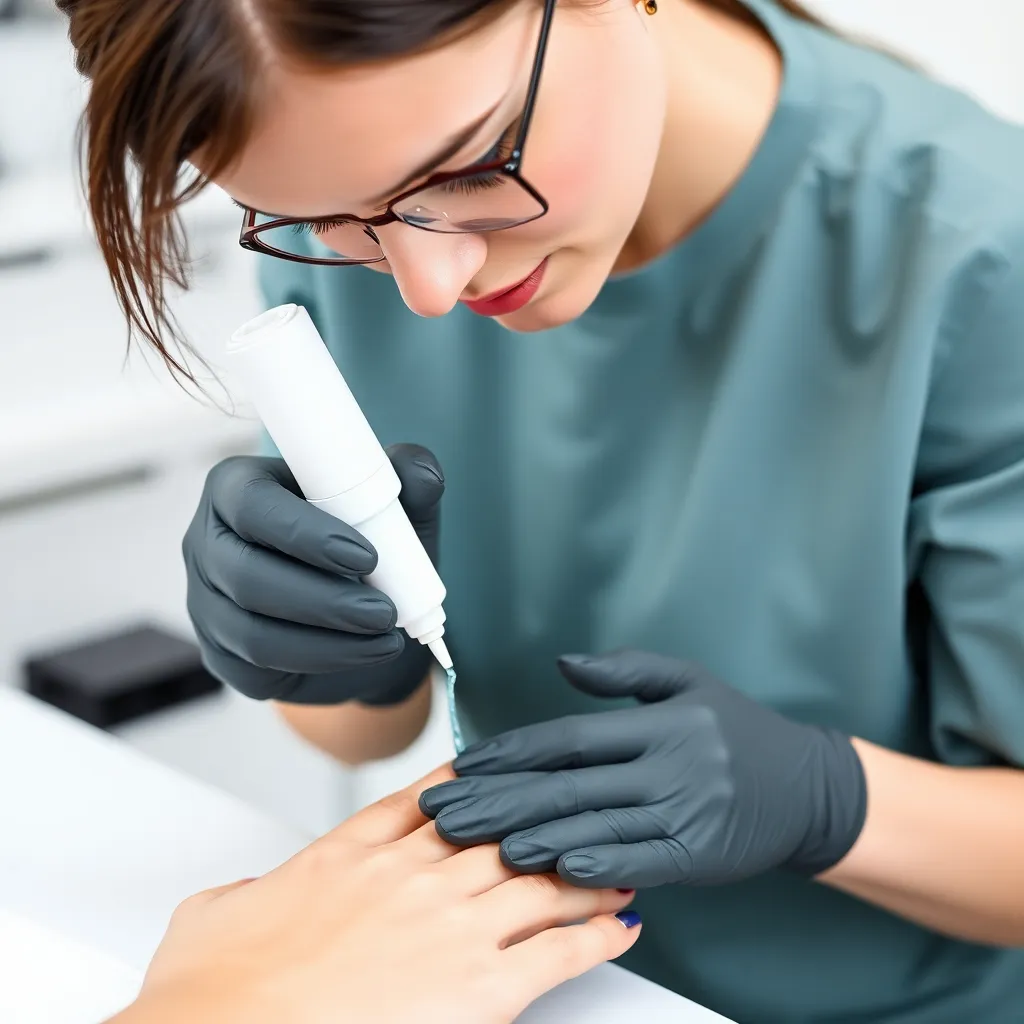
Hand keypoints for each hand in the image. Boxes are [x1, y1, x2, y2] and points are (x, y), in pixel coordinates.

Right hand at [112, 767, 640, 1023]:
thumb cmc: (210, 991)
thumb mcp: (209, 917)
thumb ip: (237, 893)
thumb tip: (237, 893)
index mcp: (350, 853)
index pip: (425, 800)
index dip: (471, 779)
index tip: (499, 767)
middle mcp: (410, 876)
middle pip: (500, 831)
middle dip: (545, 819)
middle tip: (583, 807)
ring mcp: (447, 926)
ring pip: (539, 881)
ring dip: (586, 870)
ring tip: (624, 860)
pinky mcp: (474, 988)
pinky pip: (554, 953)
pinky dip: (595, 937)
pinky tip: (623, 925)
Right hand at [183, 443, 442, 704]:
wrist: (358, 613)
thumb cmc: (367, 542)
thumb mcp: (396, 507)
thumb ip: (410, 477)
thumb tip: (423, 473)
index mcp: (237, 487)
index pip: (252, 504)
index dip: (304, 531)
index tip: (367, 555)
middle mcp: (208, 542)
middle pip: (247, 575)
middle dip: (325, 599)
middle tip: (385, 611)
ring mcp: (205, 602)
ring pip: (253, 631)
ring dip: (329, 639)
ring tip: (386, 635)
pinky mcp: (219, 653)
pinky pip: (259, 667)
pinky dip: (321, 662)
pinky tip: (365, 653)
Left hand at [420, 650, 866, 888]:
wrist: (805, 786)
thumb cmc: (738, 729)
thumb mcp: (690, 681)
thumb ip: (626, 671)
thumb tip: (563, 662)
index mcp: (659, 723)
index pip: (571, 737)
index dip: (514, 751)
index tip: (466, 763)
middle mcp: (668, 766)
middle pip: (567, 785)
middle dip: (500, 800)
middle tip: (445, 812)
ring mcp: (683, 813)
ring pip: (593, 825)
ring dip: (530, 835)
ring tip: (477, 842)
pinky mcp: (697, 855)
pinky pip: (636, 862)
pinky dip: (591, 866)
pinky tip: (549, 866)